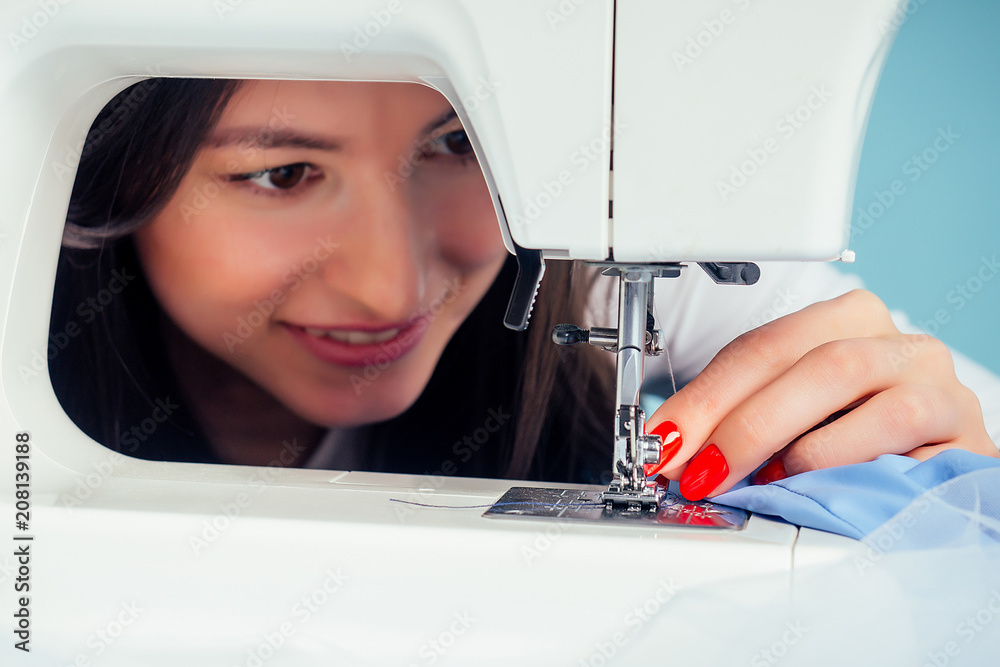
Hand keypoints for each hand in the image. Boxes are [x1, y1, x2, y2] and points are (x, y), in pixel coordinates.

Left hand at [644, 289, 997, 500]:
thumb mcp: (794, 421)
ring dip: (789, 439)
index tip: (664, 441)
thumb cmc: (862, 445)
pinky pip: (901, 432)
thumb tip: (674, 449)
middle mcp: (894, 342)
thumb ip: (740, 422)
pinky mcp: (963, 432)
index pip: (760, 348)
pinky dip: (846, 458)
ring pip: (854, 384)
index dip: (705, 396)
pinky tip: (813, 482)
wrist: (943, 478)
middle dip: (738, 421)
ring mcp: (935, 382)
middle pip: (804, 360)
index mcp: (845, 324)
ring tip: (754, 480)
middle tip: (697, 473)